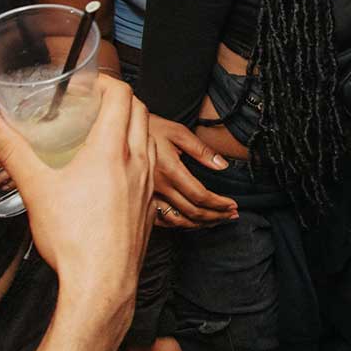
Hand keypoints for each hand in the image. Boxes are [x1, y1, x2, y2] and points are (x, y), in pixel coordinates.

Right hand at [0, 77, 154, 314]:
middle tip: (93, 104)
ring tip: (104, 133)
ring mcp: (148, 182)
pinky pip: (151, 166)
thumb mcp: (36, 188)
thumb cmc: (72, 237)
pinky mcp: (150, 202)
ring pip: (149, 138)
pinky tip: (114, 169)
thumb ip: (13, 151)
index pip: (122, 95)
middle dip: (119, 99)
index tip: (87, 84)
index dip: (106, 82)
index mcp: (112, 150)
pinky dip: (137, 154)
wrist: (102, 282)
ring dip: (131, 126)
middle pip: (140, 111)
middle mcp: (138, 160)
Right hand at [148, 115, 237, 229]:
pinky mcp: (140, 199)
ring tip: (216, 221)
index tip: (233, 206)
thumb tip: (222, 165)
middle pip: (192, 212)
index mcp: (170, 171)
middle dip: (215, 216)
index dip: (219, 204)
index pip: (200, 196)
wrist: (118, 131)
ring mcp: (147, 196)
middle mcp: (158, 188)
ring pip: (177, 220)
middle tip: (231, 216)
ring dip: (200, 223)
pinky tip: (190, 222)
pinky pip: (161, 219)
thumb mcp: (178, 132)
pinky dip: (179, 223)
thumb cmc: (151, 127)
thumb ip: (201, 150)